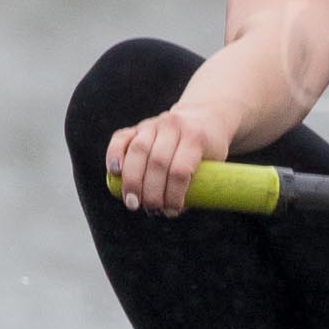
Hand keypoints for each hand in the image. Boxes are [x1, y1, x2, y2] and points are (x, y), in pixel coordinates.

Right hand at [106, 103, 235, 217]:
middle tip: (151, 209)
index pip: (180, 170)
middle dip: (151, 192)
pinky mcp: (137, 127)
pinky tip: (114, 172)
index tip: (173, 210)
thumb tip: (170, 211)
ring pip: (138, 151)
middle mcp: (173, 127)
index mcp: (196, 137)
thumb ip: (198, 185)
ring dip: (132, 180)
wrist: (205, 116)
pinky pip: (121, 138)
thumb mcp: (214, 163)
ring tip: (132, 202)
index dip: (174, 194)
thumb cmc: (209, 148)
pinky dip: (114, 154)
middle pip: (157, 162)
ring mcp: (153, 124)